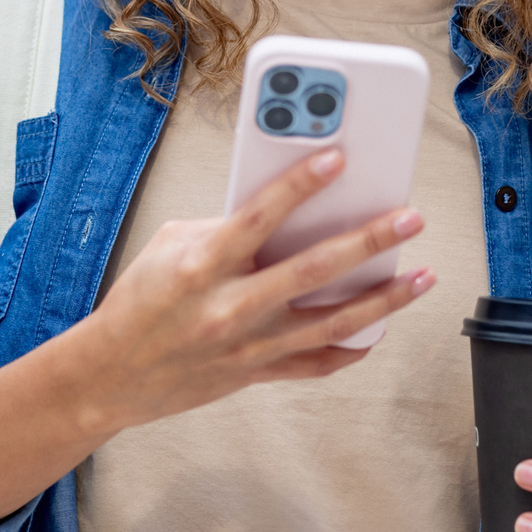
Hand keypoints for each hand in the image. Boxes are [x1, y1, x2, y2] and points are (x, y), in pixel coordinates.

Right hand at [76, 146, 433, 431]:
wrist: (111, 374)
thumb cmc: (140, 300)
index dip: (301, 184)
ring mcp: (247, 346)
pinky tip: (378, 330)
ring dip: (383, 299)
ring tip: (421, 276)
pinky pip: (315, 364)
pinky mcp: (255, 374)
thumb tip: (284, 213)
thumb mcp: (170, 245)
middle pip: (314, 270)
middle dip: (369, 241)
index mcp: (202, 265)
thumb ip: (225, 228)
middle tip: (408, 218)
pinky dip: (351, 348)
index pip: (260, 216)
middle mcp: (230, 307)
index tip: (339, 158)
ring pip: (332, 323)